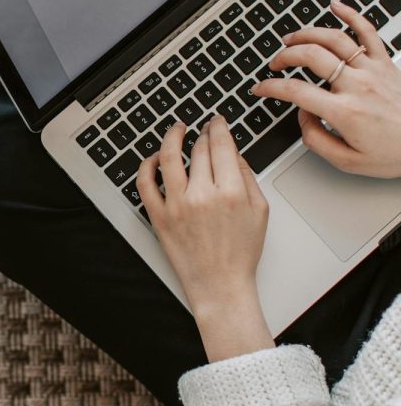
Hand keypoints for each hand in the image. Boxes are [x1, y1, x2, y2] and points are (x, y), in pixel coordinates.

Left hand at [136, 117, 273, 360]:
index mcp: (231, 192)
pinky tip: (155, 158)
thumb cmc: (240, 253)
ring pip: (169, 158)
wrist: (220, 285)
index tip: (217, 121)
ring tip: (176, 130)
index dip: (218, 127)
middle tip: (203, 128)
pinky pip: (145, 184)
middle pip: (198, 149)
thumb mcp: (259, 211)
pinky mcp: (159, 217)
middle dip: (202, 133)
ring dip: (172, 137)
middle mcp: (202, 195)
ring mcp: (177, 205)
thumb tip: (233, 153)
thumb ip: (247, 177)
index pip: (221, 145)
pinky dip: (147, 166)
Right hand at [254, 0, 400, 177]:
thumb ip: (315, 139)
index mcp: (344, 112)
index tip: (260, 88)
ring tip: (292, 39)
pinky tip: (335, 6)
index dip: (270, 88)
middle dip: (285, 56)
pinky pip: (367, 31)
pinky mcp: (385, 63)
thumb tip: (303, 116)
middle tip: (276, 63)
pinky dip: (351, 14)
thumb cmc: (392, 152)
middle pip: (311, 55)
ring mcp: (373, 70)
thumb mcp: (346, 161)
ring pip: (334, 38)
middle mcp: (358, 85)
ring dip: (307, 34)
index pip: (295, 91)